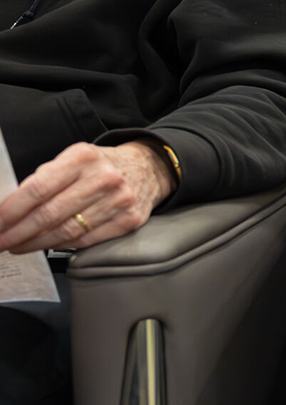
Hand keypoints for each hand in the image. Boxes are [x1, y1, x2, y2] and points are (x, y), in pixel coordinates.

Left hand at [0, 141, 175, 253]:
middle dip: (18, 233)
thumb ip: (47, 178)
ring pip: (66, 232)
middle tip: (1, 242)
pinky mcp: (129, 220)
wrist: (150, 168)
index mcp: (83, 157)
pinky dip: (63, 246)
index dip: (12, 210)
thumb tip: (12, 207)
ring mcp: (119, 200)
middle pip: (49, 214)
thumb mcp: (75, 158)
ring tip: (19, 246)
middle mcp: (103, 178)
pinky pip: (87, 240)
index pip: (38, 188)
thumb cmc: (103, 165)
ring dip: (36, 243)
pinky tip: (49, 245)